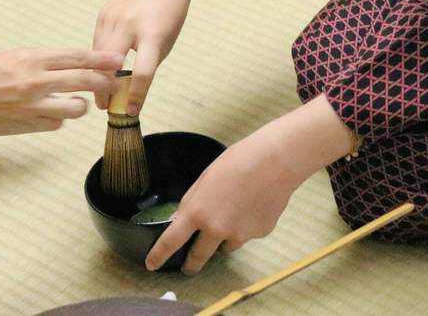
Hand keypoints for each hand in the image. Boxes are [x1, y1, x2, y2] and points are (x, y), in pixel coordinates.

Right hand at [0, 48, 122, 136]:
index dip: (101, 59)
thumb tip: (50, 65)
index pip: (77, 56)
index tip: (118, 59)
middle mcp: (36, 80)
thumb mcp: (5, 57)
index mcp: (31, 57)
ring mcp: (31, 106)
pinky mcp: (23, 126)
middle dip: (105, 82)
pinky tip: (51, 116)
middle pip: (85, 81)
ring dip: (81, 105)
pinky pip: (54, 125)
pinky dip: (56, 121)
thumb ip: (31, 62)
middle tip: (115, 83)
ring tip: (79, 103)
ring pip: (75, 108)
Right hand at [92, 0, 198, 112]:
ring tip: (100, 91)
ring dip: (97, 75)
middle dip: (105, 89)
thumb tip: (130, 88)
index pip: (142, 73)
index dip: (137, 96)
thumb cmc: (171, 10)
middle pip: (109, 65)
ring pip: (98, 54)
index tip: (132, 112)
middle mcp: (129, 24)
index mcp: (152, 34)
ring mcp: (113, 17)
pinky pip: (96, 41)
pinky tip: (100, 67)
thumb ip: (149, 62)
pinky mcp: (103, 13)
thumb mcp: (167, 39)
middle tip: (106, 107)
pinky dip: (98, 57)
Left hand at [146, 125, 305, 273]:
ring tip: (233, 212)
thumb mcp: (205, 178)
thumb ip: (191, 202)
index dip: (159, 255)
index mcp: (198, 212)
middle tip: (188, 267)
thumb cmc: (238, 161)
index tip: (152, 265)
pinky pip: (246, 236)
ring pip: (224, 246)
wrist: (276, 161)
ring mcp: (239, 235)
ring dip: (222, 239)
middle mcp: (217, 229)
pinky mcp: (259, 234)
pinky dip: (245, 227)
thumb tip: (180, 220)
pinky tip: (252, 205)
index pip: (171, 241)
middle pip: (198, 257)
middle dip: (190, 265)